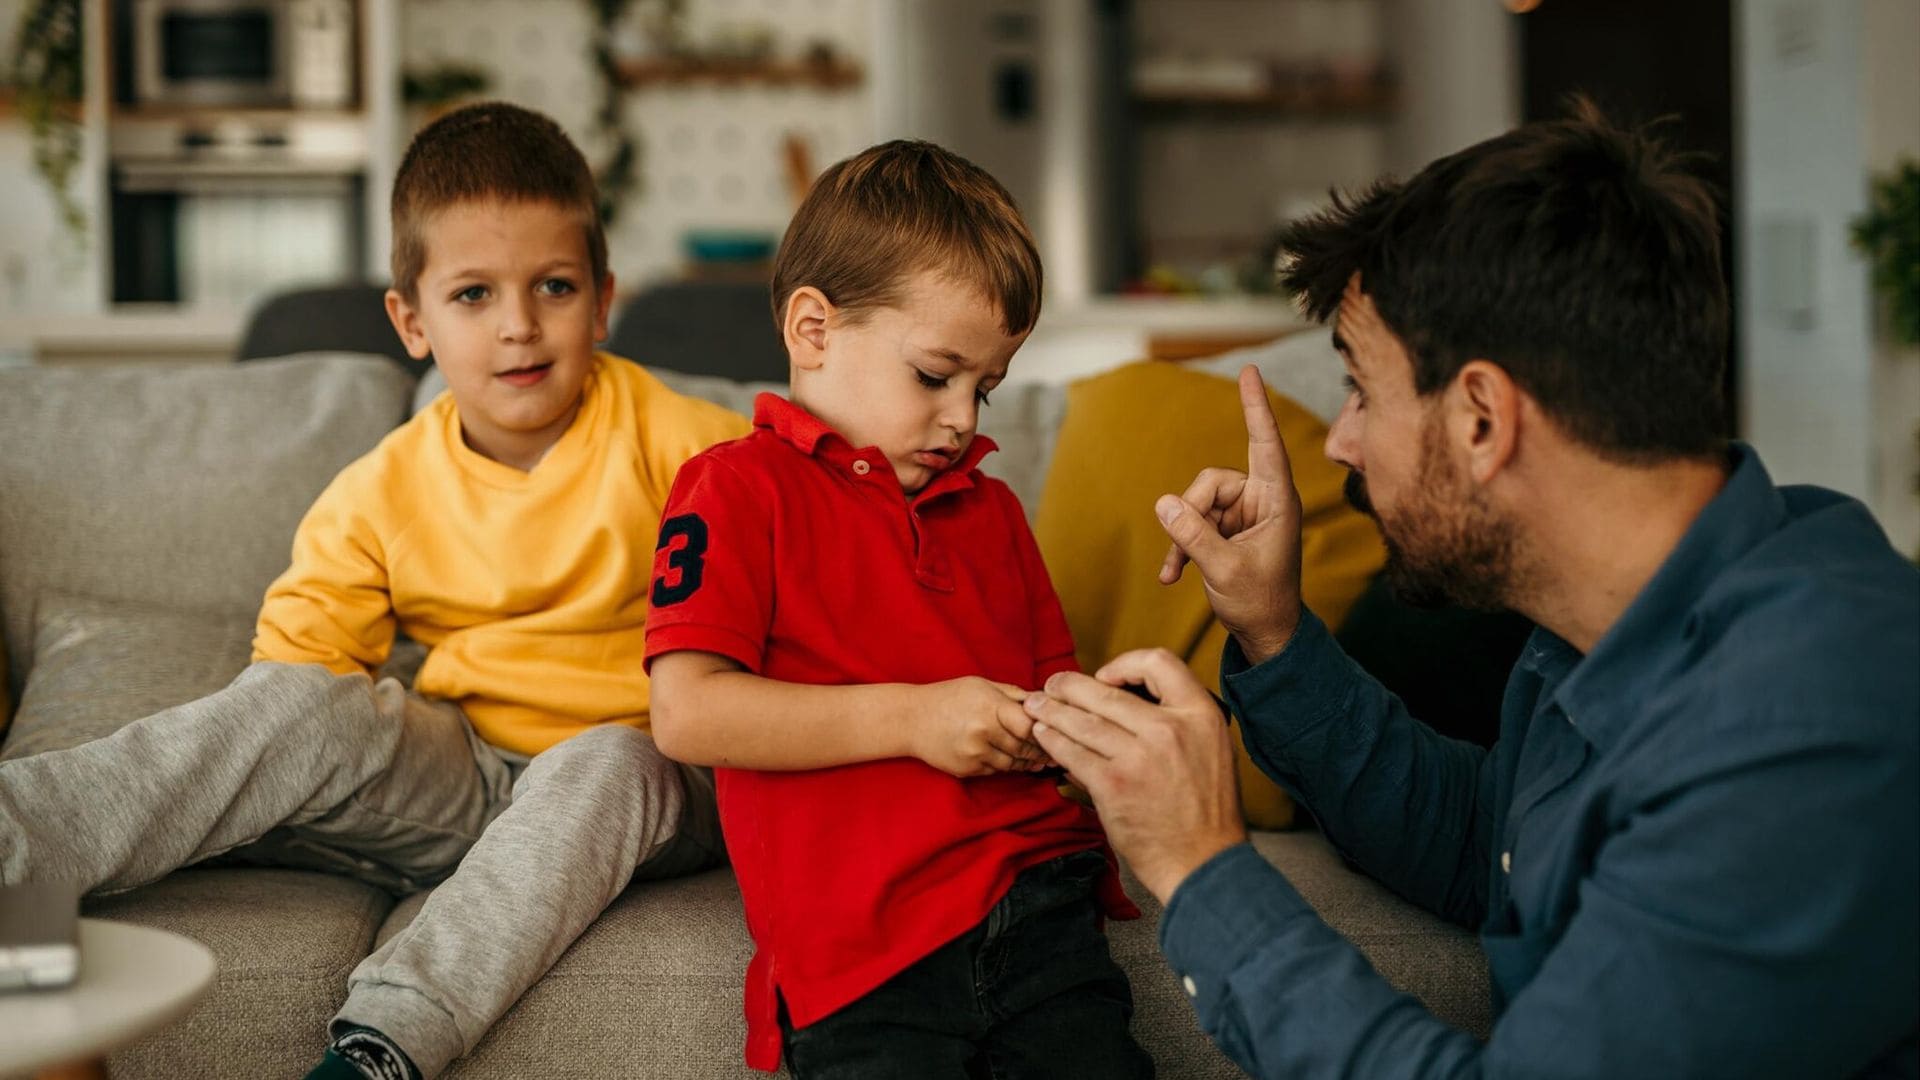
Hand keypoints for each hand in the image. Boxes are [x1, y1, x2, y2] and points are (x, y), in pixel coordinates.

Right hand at [912, 677, 1049, 776]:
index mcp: (990, 707)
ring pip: (1012, 764)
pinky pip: (995, 771)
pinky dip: (1005, 766)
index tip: (1050, 731)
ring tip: (1037, 759)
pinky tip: (1012, 760)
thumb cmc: (949, 697)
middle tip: (1052, 751)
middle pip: (1024, 748)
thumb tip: (1043, 702)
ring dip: (1026, 762)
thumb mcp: (982, 685)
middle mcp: (983, 732)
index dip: (1043, 731)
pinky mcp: (967, 770)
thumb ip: (1013, 695)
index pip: (1029, 726)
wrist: (911, 719)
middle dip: (1039, 750)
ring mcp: (974, 754)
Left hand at [1024, 649, 1246, 902]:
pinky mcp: (1113, 785)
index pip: (1160, 662)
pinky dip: (1053, 742)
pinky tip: (1043, 737)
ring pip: (1082, 721)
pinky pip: (1072, 753)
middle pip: (1107, 692)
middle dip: (1069, 686)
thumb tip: (1119, 708)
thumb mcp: (1211, 750)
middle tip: (1052, 685)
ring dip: (1051, 711)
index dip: (1126, 664)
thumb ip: (1176, 724)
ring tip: (1036, 707)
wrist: (1206, 862)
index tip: (1106, 678)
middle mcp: (1171, 729)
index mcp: (1201, 715)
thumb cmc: (1207, 810)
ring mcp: (1140, 757)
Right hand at [1156, 365, 1304, 663]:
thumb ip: (1193, 536)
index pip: (1266, 443)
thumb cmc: (1261, 603)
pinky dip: (1180, 546)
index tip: (1250, 371)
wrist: (1266, 634)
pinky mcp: (1225, 529)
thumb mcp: (1225, 570)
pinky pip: (1191, 521)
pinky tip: (1172, 575)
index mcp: (1277, 501)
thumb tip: (1163, 503)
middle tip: (1185, 553)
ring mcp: (1242, 515)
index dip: (1256, 407)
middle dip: (1192, 513)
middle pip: (1211, 481)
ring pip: (1196, 501)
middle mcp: (1261, 500)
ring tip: (1180, 569)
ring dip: (1182, 535)